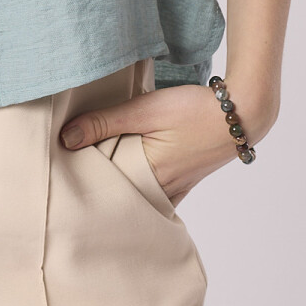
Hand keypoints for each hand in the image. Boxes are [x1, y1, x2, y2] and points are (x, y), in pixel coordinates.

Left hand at [58, 79, 276, 207]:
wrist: (242, 112)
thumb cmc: (194, 109)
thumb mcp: (146, 108)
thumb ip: (106, 121)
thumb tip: (67, 138)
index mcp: (151, 177)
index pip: (108, 192)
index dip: (85, 186)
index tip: (63, 181)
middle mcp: (164, 190)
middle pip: (122, 197)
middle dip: (99, 192)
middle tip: (70, 185)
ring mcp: (177, 188)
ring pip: (139, 195)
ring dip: (120, 188)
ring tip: (92, 178)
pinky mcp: (185, 179)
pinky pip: (155, 192)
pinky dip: (139, 186)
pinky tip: (127, 177)